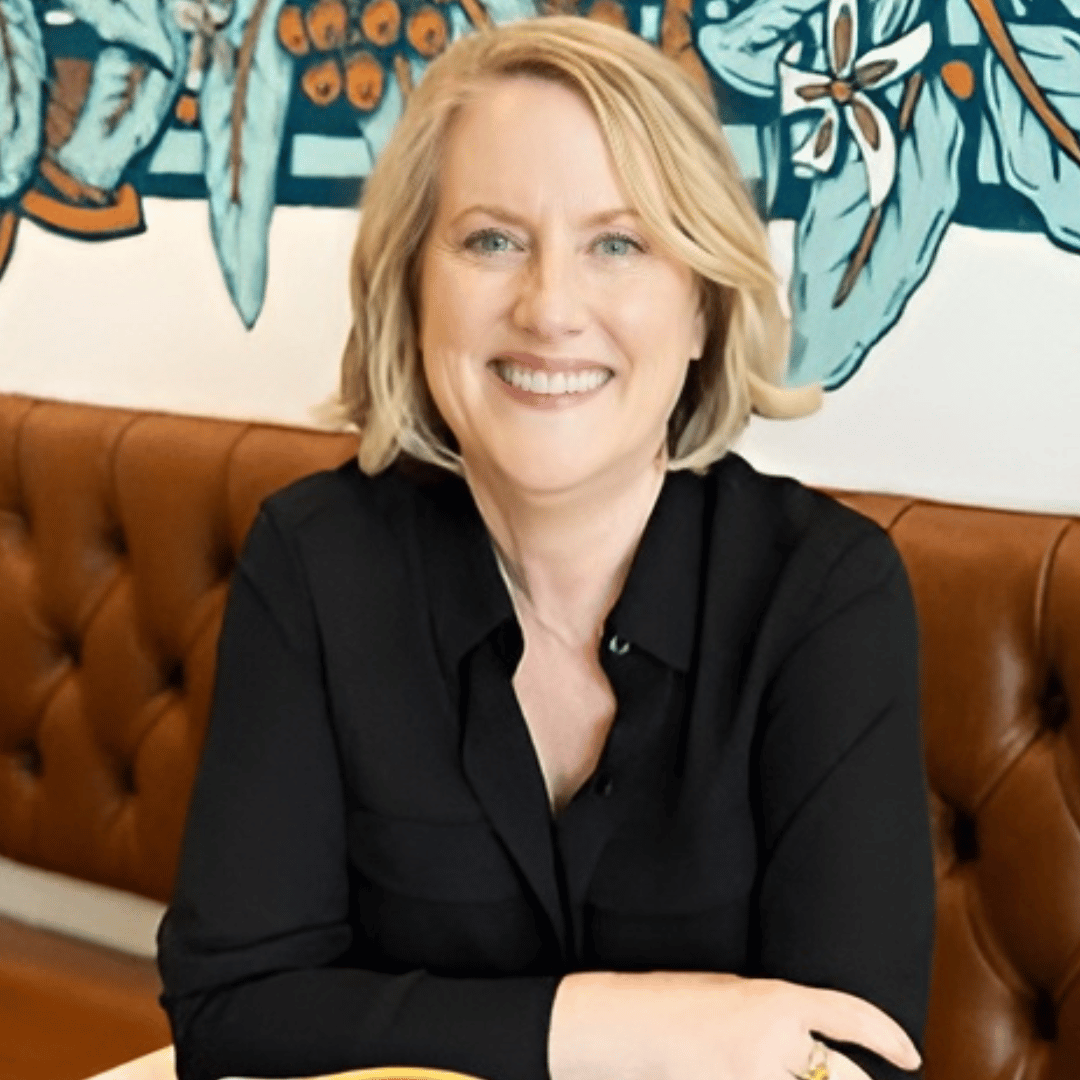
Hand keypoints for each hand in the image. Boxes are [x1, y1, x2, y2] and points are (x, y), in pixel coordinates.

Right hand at [548, 970, 921, 1079]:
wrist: (618, 1026)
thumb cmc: (671, 1002)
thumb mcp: (731, 994)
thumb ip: (778, 1021)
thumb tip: (815, 1049)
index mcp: (773, 999)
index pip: (848, 1014)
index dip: (886, 1037)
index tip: (911, 1057)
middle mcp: (772, 1042)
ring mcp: (751, 1078)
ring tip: (798, 1077)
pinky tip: (756, 1079)